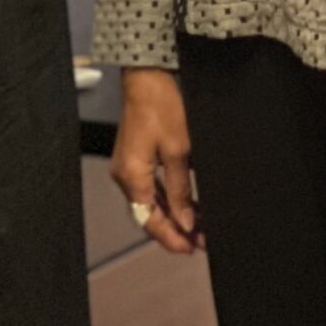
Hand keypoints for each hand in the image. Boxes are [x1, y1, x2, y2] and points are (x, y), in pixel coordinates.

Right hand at [110, 68, 200, 254]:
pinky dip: (167, 200)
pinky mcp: (135, 159)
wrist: (148, 77)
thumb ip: (180, 191)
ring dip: (173, 216)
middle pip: (149, 214)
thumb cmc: (160, 105)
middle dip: (175, 230)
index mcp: (131, 176)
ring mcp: (128, 167)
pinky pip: (149, 188)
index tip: (191, 248)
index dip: (171, 237)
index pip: (150, 220)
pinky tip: (187, 206)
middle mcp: (124, 175)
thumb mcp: (179, 152)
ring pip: (150, 203)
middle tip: (201, 242)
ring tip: (199, 228)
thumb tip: (186, 221)